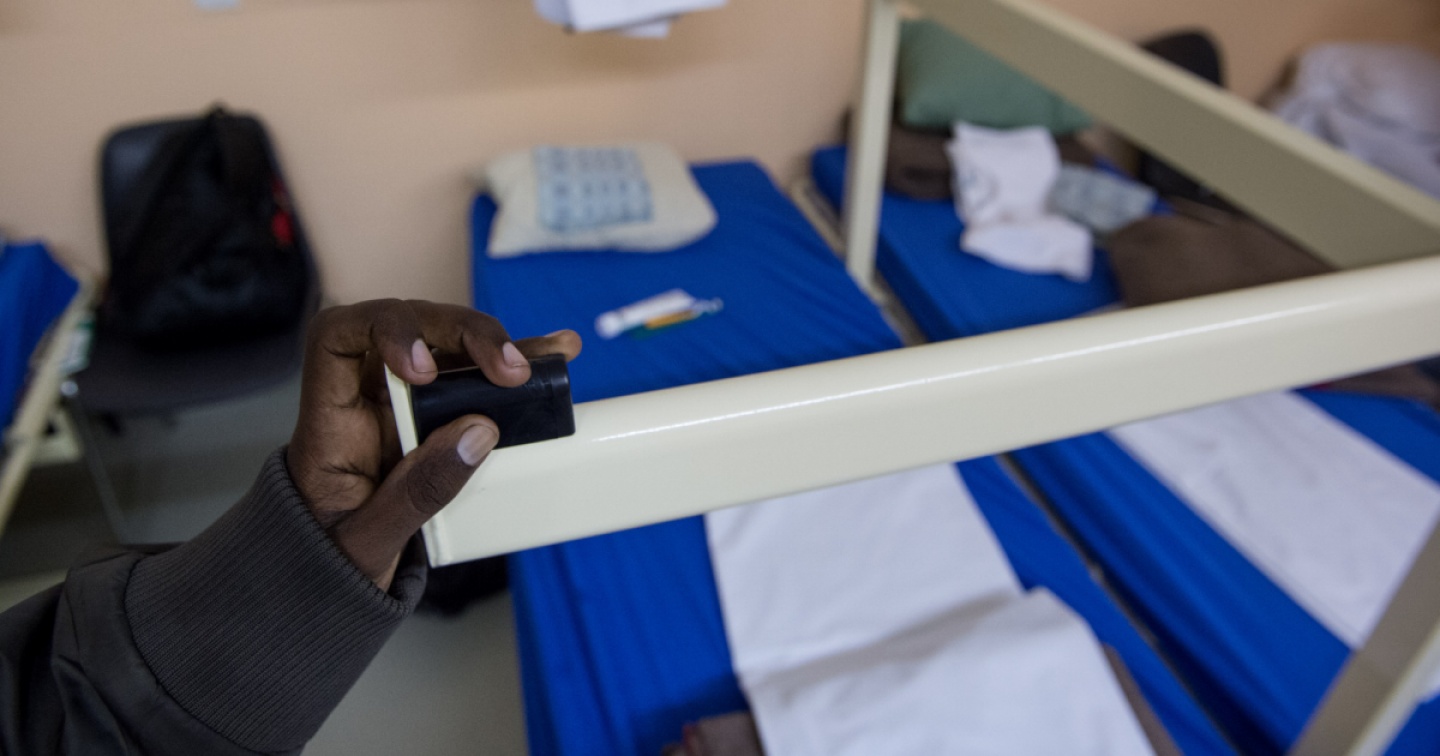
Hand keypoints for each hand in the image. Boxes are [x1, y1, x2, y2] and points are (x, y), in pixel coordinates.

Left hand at [286, 300, 580, 590]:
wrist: (330, 578)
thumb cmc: (336, 554)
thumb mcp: (369, 541)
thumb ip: (417, 491)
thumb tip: (479, 431)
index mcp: (330, 421)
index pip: (336, 338)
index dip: (382, 331)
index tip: (426, 370)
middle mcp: (364, 397)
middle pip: (405, 326)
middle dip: (460, 334)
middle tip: (509, 368)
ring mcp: (401, 402)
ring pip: (444, 344)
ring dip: (492, 343)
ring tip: (544, 357)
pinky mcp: (433, 415)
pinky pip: (471, 376)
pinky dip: (509, 363)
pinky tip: (554, 353)